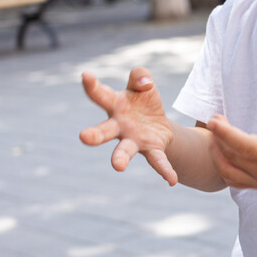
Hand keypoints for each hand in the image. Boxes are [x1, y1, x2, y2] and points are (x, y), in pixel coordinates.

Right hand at [79, 68, 176, 184]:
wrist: (158, 124)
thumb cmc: (142, 101)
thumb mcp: (142, 82)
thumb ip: (140, 75)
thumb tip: (146, 84)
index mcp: (114, 105)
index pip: (100, 94)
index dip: (92, 85)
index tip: (85, 76)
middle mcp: (119, 126)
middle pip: (103, 130)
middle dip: (94, 135)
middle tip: (84, 137)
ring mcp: (133, 140)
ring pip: (124, 150)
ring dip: (120, 158)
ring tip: (118, 167)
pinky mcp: (151, 149)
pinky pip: (157, 161)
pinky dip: (164, 170)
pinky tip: (172, 180)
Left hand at [207, 93, 256, 191]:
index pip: (245, 146)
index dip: (226, 133)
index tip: (213, 120)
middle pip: (231, 156)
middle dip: (218, 137)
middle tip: (215, 118)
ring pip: (227, 170)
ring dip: (215, 153)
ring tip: (214, 135)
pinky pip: (232, 180)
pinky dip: (221, 167)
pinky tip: (220, 152)